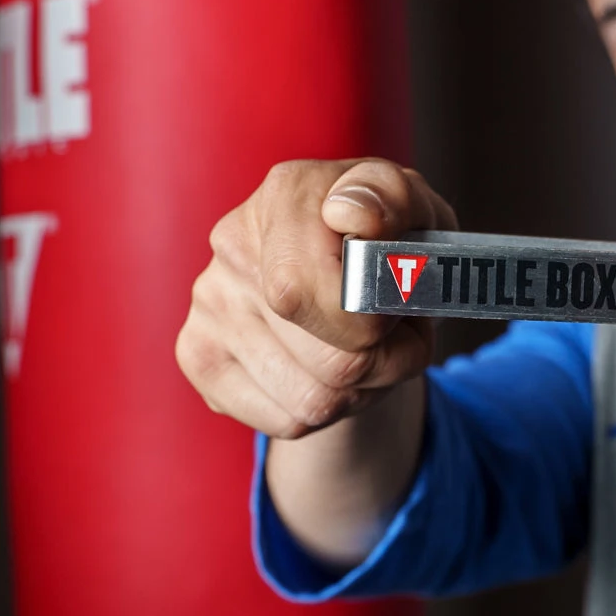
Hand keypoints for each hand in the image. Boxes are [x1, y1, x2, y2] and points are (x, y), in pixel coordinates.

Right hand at [176, 158, 457, 437]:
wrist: (353, 278)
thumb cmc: (392, 240)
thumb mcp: (418, 212)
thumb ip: (394, 199)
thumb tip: (352, 214)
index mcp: (288, 194)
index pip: (303, 289)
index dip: (369, 321)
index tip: (394, 308)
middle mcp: (234, 243)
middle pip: (333, 361)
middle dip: (385, 362)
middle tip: (397, 336)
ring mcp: (209, 300)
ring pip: (314, 402)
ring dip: (361, 391)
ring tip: (366, 350)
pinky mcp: (198, 354)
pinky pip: (286, 421)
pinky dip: (325, 413)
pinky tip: (327, 369)